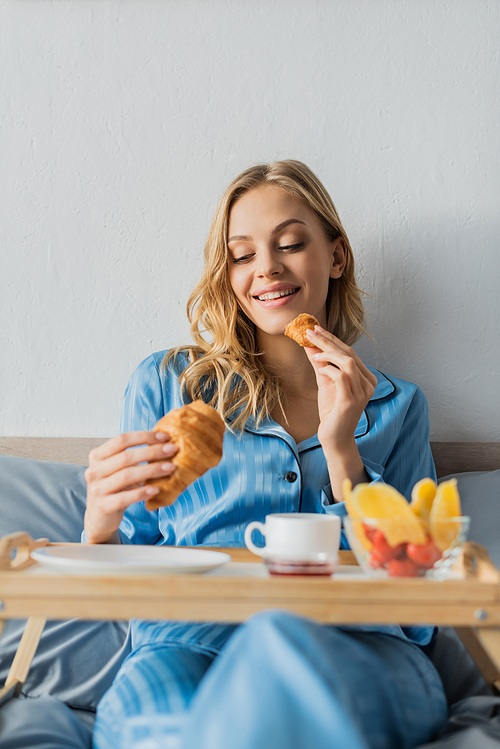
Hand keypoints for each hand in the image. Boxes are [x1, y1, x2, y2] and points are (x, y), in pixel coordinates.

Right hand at [84, 431, 177, 543]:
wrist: (100, 517)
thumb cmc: (114, 489)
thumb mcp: (120, 469)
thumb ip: (134, 456)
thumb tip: (164, 442)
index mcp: (98, 456)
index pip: (122, 440)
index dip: (144, 436)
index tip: (165, 437)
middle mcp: (94, 471)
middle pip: (126, 457)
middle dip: (153, 451)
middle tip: (173, 450)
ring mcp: (97, 489)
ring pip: (127, 475)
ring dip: (152, 470)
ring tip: (170, 468)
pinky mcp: (103, 506)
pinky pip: (125, 497)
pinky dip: (142, 492)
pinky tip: (156, 489)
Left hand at [304, 326, 376, 496]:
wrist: (334, 438)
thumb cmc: (332, 411)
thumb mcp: (325, 382)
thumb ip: (321, 364)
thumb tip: (309, 344)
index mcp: (366, 378)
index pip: (350, 352)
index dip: (333, 339)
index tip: (316, 329)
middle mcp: (368, 384)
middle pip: (349, 354)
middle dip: (328, 340)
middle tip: (310, 331)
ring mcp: (362, 392)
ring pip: (347, 362)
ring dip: (328, 353)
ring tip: (313, 351)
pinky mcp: (351, 400)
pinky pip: (341, 376)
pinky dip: (328, 368)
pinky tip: (318, 366)